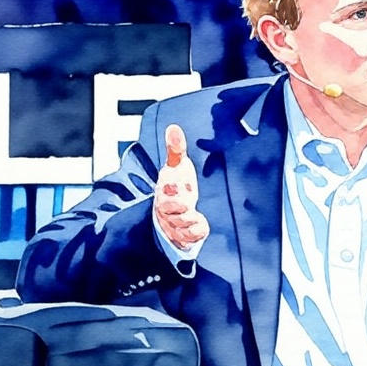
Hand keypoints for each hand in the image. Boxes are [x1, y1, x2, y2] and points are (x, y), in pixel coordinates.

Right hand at [154, 124, 208, 249]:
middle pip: (169, 211)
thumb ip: (176, 149)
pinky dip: (196, 232)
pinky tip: (202, 224)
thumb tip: (174, 128)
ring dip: (187, 222)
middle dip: (178, 207)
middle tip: (187, 202)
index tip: (176, 183)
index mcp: (165, 191)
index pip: (164, 190)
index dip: (170, 188)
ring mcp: (175, 223)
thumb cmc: (175, 187)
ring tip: (195, 215)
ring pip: (179, 226)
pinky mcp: (185, 235)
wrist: (170, 213)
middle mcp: (167, 209)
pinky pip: (190, 237)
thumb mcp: (176, 167)